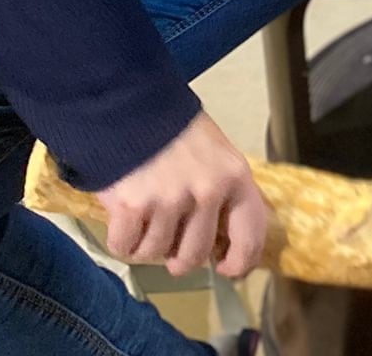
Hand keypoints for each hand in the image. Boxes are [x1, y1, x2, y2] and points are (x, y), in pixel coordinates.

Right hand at [96, 110, 267, 277]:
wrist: (128, 102)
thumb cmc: (172, 127)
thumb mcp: (214, 151)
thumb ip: (222, 190)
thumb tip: (220, 241)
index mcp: (234, 176)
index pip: (250, 234)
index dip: (241, 261)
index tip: (227, 270)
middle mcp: (207, 192)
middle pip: (195, 255)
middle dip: (180, 259)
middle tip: (169, 245)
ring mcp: (169, 200)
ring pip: (157, 253)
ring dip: (147, 244)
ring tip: (143, 217)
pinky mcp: (133, 206)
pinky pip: (126, 248)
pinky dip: (121, 241)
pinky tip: (122, 220)